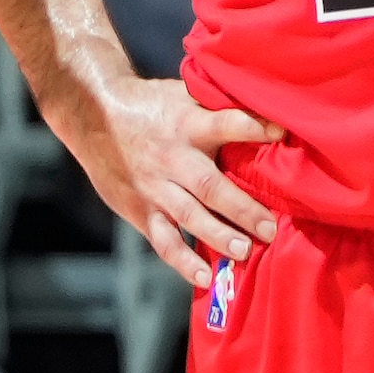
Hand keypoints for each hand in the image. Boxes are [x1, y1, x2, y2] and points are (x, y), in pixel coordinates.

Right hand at [81, 76, 286, 294]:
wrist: (92, 114)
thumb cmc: (151, 106)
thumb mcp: (182, 95)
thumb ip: (217, 108)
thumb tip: (270, 110)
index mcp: (188, 124)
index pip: (225, 123)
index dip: (252, 127)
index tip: (281, 132)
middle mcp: (172, 158)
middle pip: (209, 185)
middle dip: (242, 209)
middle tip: (270, 229)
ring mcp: (154, 187)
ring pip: (188, 216)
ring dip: (218, 236)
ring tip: (245, 252)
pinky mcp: (140, 209)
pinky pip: (163, 239)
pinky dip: (182, 260)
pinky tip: (203, 277)